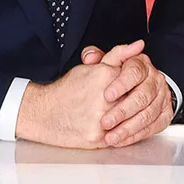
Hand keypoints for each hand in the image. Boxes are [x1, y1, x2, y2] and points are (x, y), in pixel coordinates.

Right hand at [14, 42, 141, 148]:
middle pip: (137, 100)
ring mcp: (102, 119)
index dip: (136, 86)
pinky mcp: (98, 138)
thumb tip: (139, 45)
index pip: (138, 79)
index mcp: (106, 75)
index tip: (131, 88)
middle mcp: (105, 98)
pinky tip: (114, 128)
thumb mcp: (93, 66)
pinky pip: (121, 138)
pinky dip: (122, 134)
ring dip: (131, 119)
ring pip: (132, 120)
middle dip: (135, 103)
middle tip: (124, 103)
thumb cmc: (68, 89)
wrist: (44, 113)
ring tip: (118, 116)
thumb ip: (119, 54)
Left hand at [82, 39, 173, 146]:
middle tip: (106, 121)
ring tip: (111, 137)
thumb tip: (92, 56)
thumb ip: (95, 59)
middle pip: (143, 95)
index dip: (121, 84)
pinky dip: (137, 135)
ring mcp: (162, 97)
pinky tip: (122, 140)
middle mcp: (155, 79)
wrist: (129, 92)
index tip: (107, 95)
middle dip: (122, 111)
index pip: (135, 71)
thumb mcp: (105, 65)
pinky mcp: (165, 114)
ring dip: (128, 128)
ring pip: (148, 114)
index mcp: (142, 63)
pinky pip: (154, 127)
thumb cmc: (114, 78)